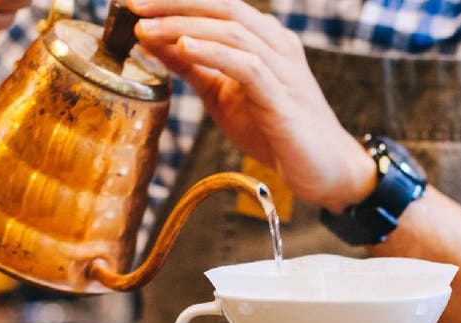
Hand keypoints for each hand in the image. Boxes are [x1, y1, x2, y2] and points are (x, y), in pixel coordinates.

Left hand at [130, 0, 374, 211]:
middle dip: (175, 3)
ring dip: (185, 27)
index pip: (217, 5)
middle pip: (224, 7)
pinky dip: (213, 53)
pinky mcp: (283, 99)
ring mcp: (283, 69)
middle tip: (135, 7)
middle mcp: (276, 45)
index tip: (135, 3)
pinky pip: (247, 66)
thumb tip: (153, 42)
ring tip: (148, 29)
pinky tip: (184, 48)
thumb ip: (194, 68)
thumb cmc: (276, 131)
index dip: (176, 0)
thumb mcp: (223, 95)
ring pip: (233, 31)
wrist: (325, 169)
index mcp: (264, 40)